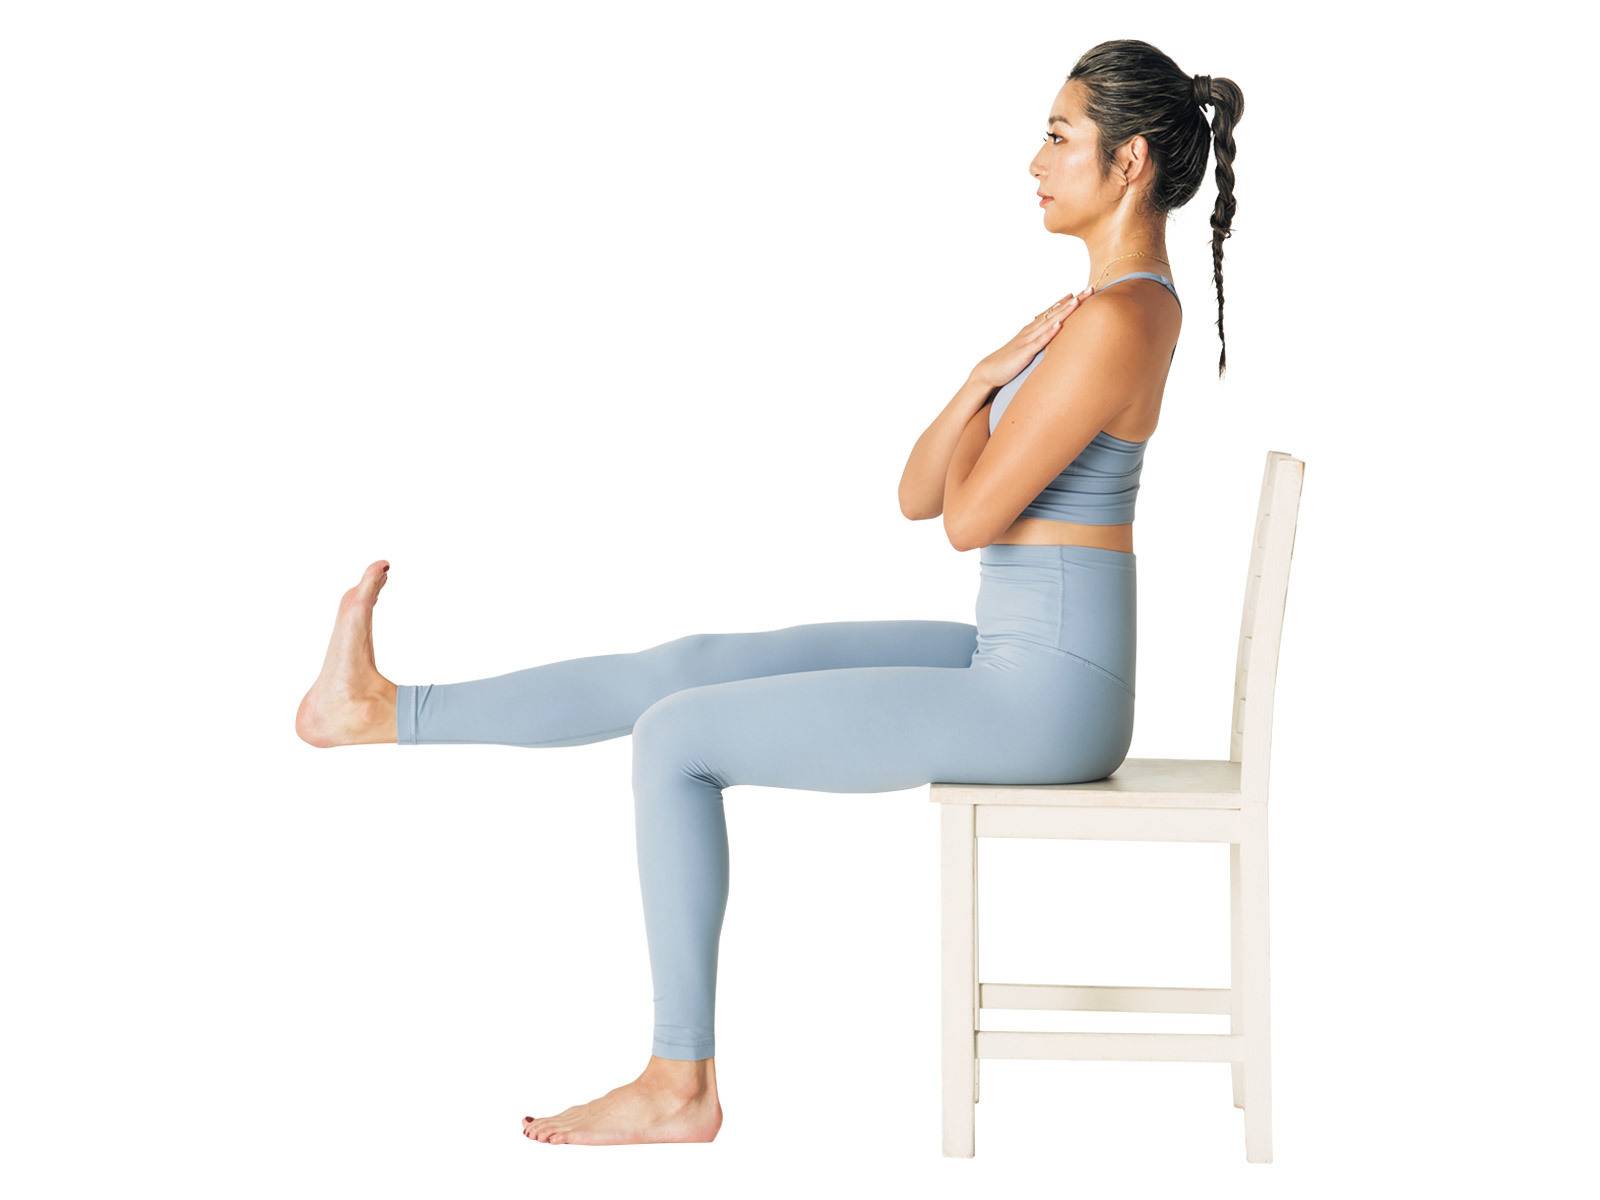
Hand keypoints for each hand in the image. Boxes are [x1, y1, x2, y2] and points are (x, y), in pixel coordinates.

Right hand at [969, 287, 1094, 389]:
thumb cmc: (1008, 361)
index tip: (1083, 292)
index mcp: (1032, 329)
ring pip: (1049, 323)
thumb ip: (1039, 342)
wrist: (989, 372)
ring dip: (1063, 312)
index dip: (1067, 301)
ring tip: (1076, 300)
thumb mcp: (1027, 349)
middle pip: (1055, 312)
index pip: (1052, 311)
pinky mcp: (1024, 353)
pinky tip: (1059, 325)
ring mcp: (1028, 340)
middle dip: (1072, 301)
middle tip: (1089, 289)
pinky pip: (1039, 342)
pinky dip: (1049, 333)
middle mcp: (1031, 330)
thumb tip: (1052, 339)